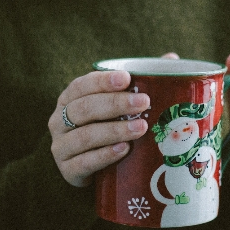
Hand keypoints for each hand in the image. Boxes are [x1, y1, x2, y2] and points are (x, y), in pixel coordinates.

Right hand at [48, 70, 149, 186]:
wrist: (96, 169)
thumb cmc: (109, 128)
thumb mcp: (119, 106)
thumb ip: (141, 83)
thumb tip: (170, 58)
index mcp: (70, 99)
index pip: (82, 85)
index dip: (102, 81)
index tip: (127, 78)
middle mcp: (59, 121)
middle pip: (83, 108)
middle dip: (114, 104)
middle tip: (144, 102)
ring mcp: (61, 147)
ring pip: (84, 136)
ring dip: (113, 130)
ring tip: (140, 128)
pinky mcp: (67, 171)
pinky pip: (83, 163)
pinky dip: (104, 156)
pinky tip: (123, 150)